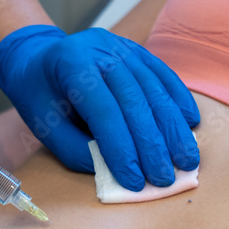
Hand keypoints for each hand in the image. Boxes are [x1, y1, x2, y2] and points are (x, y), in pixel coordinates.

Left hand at [0, 25, 199, 189]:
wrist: (38, 57)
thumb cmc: (40, 96)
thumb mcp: (45, 126)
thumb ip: (77, 150)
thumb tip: (116, 173)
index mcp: (70, 64)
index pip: (103, 111)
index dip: (122, 149)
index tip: (135, 181)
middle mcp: (100, 49)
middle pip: (135, 100)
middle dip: (153, 145)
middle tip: (165, 178)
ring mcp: (122, 46)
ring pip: (155, 89)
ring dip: (173, 129)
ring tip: (186, 161)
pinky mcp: (138, 51)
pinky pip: (164, 76)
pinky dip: (179, 101)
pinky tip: (190, 125)